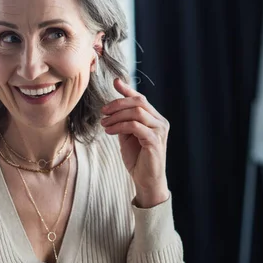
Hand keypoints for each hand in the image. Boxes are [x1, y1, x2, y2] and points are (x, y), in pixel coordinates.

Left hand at [101, 78, 169, 207]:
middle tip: (103, 111)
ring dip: (116, 116)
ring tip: (104, 123)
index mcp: (155, 118)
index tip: (114, 82)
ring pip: (136, 112)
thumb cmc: (137, 157)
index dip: (127, 89)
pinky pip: (135, 126)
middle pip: (139, 102)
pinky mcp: (154, 141)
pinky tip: (109, 131)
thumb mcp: (128, 134)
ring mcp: (159, 130)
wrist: (146, 180)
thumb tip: (112, 105)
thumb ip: (124, 120)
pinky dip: (119, 126)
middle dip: (118, 103)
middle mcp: (160, 121)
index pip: (141, 98)